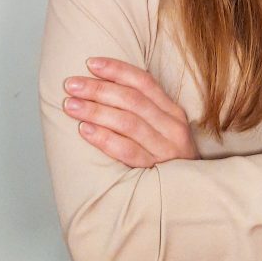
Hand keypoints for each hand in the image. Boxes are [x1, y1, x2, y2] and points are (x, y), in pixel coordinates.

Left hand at [62, 57, 200, 166]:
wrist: (190, 197)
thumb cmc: (167, 157)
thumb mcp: (164, 128)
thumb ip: (143, 109)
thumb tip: (104, 86)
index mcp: (173, 111)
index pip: (143, 82)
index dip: (116, 70)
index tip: (90, 63)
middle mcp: (172, 127)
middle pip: (132, 100)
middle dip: (98, 89)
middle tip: (71, 84)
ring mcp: (166, 150)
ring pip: (128, 123)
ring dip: (96, 111)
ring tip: (71, 105)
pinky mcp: (156, 172)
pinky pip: (127, 152)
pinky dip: (104, 139)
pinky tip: (84, 130)